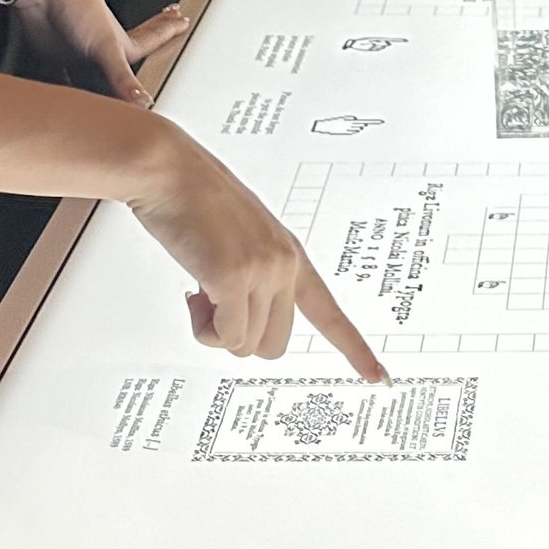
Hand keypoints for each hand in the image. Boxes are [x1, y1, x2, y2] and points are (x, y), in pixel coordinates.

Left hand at [10, 0, 188, 101]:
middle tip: (171, 21)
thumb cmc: (75, 5)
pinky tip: (68, 98)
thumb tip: (143, 103)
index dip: (168, 31)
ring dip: (106, 77)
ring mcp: (79, 55)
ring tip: (120, 80)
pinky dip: (68, 89)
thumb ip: (123, 78)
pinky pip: (64, 80)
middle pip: (130, 52)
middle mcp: (102, 51)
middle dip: (152, 38)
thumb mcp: (106, 46)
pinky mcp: (54, 60)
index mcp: (121, 44)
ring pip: (96, 72)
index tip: (184, 20)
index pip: (152, 40)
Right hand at [131, 132, 386, 377]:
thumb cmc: (194, 202)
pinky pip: (223, 335)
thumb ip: (251, 277)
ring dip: (215, 330)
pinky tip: (193, 292)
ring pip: (245, 346)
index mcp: (291, 255)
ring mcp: (262, 271)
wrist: (169, 171)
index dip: (355, 349)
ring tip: (200, 289)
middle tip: (213, 305)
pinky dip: (203, 328)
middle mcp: (284, 264)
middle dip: (239, 337)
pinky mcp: (233, 277)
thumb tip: (238, 324)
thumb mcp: (239, 241)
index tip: (379, 377)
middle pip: (274, 345)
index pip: (330, 312)